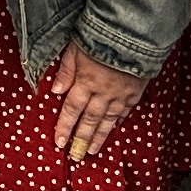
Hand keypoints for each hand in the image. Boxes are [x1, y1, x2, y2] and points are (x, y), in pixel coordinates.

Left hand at [44, 47, 146, 165]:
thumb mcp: (75, 49)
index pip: (71, 109)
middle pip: (90, 120)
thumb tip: (55, 91)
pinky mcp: (135, 91)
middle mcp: (102, 92)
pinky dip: (118, 120)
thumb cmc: (100, 36)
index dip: (65, 127)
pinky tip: (114, 128)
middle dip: (82, 138)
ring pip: (108, 119)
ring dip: (99, 136)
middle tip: (76, 156)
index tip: (60, 143)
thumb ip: (66, 70)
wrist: (134, 34)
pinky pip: (125, 110)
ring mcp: (120, 94)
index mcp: (85, 82)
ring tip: (92, 151)